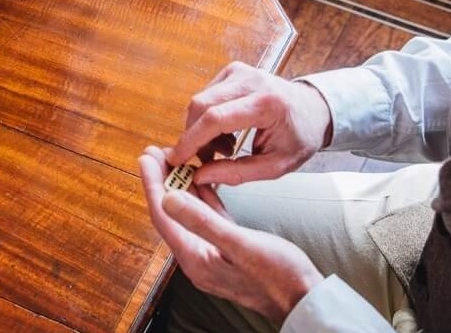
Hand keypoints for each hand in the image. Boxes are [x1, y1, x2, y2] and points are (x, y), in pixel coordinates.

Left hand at [139, 147, 321, 323]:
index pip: (164, 216)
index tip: (146, 157)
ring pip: (189, 213)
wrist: (304, 298)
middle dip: (162, 182)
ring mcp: (213, 253)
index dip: (152, 184)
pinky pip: (208, 218)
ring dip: (181, 187)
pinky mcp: (228, 248)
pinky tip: (202, 180)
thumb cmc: (277, 276)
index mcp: (196, 259)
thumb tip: (168, 199)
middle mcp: (198, 257)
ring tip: (176, 158)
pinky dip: (203, 198)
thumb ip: (203, 222)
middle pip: (172, 213)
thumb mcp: (239, 245)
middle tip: (156, 151)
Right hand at [168, 62, 332, 186]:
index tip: (177, 159)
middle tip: (206, 160)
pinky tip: (226, 133)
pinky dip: (208, 118)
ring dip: (201, 129)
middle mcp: (250, 80)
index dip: (191, 140)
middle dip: (194, 136)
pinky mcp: (232, 71)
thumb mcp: (277, 166)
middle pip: (201, 105)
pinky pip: (206, 95)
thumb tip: (200, 175)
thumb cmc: (300, 138)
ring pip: (200, 100)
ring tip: (225, 149)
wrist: (314, 108)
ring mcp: (239, 71)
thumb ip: (238, 173)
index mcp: (265, 104)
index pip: (216, 118)